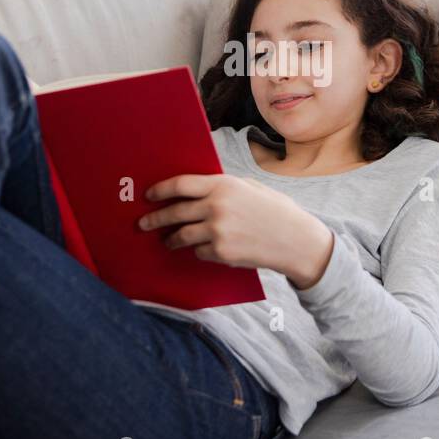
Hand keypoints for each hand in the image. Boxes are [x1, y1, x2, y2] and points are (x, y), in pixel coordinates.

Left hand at [138, 173, 333, 289]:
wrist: (295, 240)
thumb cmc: (274, 210)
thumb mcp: (249, 187)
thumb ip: (222, 187)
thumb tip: (192, 190)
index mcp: (223, 185)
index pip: (180, 185)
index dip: (160, 190)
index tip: (149, 196)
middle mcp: (216, 206)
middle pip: (174, 212)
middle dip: (155, 219)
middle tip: (143, 223)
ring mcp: (218, 231)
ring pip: (181, 235)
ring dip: (171, 239)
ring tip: (167, 241)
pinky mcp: (221, 253)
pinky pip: (198, 252)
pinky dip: (198, 251)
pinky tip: (202, 249)